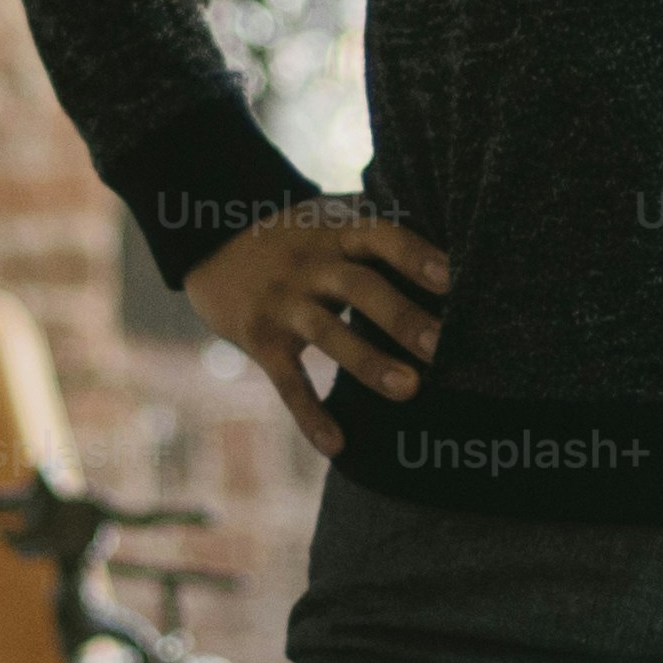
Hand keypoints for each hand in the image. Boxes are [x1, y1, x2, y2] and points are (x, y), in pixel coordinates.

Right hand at [185, 207, 448, 456]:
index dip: (414, 255)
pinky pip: (287, 382)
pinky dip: (310, 416)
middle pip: (359, 287)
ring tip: (410, 390)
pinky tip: (337, 446)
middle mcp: (309, 265)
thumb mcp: (328, 217)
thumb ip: (376, 225)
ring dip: (369, 362)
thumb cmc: (294, 235)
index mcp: (335, 231)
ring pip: (328, 333)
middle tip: (442, 346)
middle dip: (401, 316)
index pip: (380, 236)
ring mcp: (282, 303)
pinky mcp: (260, 339)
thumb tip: (451, 233)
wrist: (210, 241)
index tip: (452, 278)